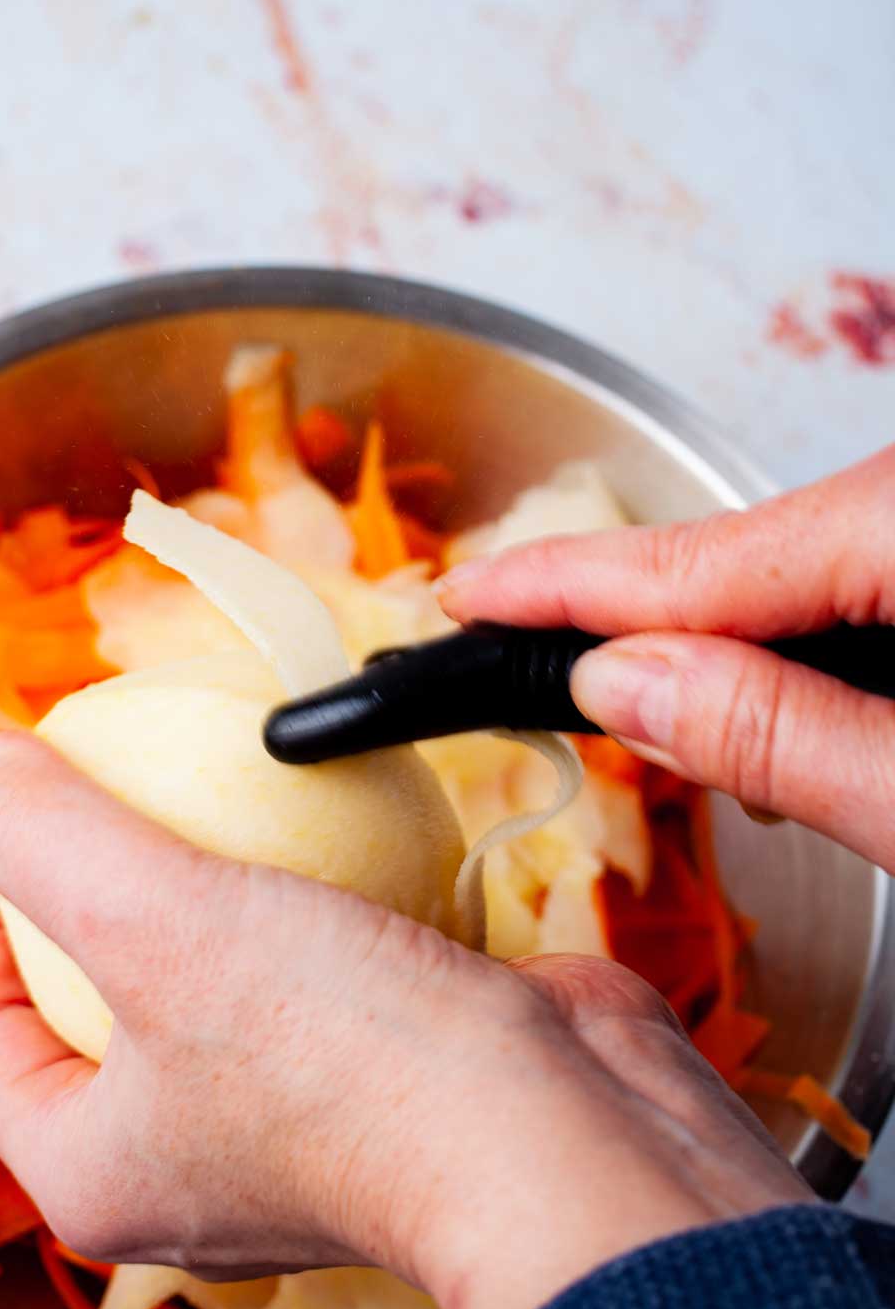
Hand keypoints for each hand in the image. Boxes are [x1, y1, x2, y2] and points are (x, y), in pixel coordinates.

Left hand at [0, 731, 809, 1308]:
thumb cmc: (343, 1061)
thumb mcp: (153, 918)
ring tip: (213, 794)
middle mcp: (184, 1168)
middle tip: (110, 797)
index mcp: (94, 1173)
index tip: (14, 817)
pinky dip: (316, 903)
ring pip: (213, 987)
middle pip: (93, 1011)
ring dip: (214, 889)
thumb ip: (46, 838)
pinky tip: (329, 825)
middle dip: (95, 899)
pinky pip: (317, 979)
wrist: (566, 1139)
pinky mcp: (386, 1082)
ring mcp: (292, 1129)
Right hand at [439, 445, 894, 871]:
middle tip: (512, 675)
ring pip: (785, 574)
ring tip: (687, 752)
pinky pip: (846, 582)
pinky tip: (804, 725)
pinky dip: (801, 655)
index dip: (555, 586)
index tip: (461, 599)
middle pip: (731, 557)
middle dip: (635, 634)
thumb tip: (612, 683)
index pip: (686, 559)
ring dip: (730, 663)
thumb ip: (772, 734)